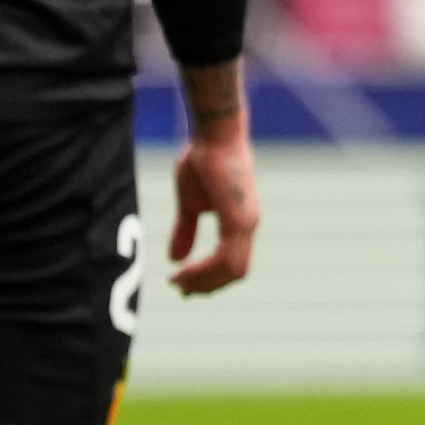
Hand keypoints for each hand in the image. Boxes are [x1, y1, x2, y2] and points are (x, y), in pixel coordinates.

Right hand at [166, 128, 259, 295]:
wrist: (213, 134)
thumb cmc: (202, 161)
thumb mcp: (189, 204)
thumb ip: (185, 231)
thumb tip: (174, 259)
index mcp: (241, 223)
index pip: (233, 264)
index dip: (211, 279)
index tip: (183, 285)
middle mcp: (249, 226)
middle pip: (235, 273)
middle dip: (207, 286)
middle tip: (180, 290)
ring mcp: (247, 223)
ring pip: (231, 270)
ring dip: (203, 281)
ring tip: (178, 283)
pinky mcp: (238, 219)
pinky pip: (224, 257)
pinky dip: (204, 270)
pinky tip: (183, 271)